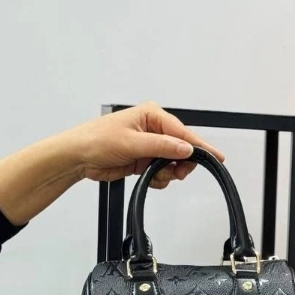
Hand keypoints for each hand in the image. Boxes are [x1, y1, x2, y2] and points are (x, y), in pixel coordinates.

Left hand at [65, 101, 224, 188]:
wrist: (78, 157)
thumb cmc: (96, 139)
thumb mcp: (132, 142)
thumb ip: (162, 146)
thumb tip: (186, 148)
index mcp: (152, 115)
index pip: (182, 132)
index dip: (199, 146)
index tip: (216, 156)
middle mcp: (153, 128)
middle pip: (182, 149)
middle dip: (180, 164)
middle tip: (176, 173)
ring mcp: (150, 145)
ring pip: (173, 164)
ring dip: (167, 174)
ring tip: (154, 175)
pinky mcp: (145, 160)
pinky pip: (162, 172)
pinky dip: (159, 179)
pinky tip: (147, 177)